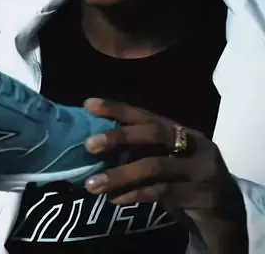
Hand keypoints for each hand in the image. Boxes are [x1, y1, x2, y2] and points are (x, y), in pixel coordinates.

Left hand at [83, 98, 247, 252]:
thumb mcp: (165, 159)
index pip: (145, 114)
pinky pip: (161, 193)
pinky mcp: (202, 195)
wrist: (226, 212)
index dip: (117, 108)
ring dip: (119, 175)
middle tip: (89, 144)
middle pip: (154, 133)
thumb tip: (97, 145)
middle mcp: (193, 144)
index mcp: (180, 130)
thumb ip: (139, 150)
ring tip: (92, 184)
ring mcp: (200, 169)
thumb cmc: (185, 178)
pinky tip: (115, 199)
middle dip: (119, 137)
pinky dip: (135, 195)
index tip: (89, 104)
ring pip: (155, 167)